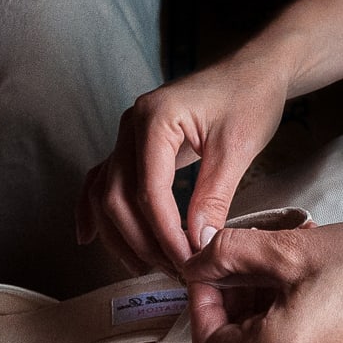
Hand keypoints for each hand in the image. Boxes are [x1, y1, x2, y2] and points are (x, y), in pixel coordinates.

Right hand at [77, 54, 290, 275]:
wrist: (254, 71)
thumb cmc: (249, 99)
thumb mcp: (236, 149)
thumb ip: (213, 196)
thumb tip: (197, 243)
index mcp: (155, 119)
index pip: (149, 190)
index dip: (165, 233)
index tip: (187, 262)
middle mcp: (131, 125)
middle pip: (117, 196)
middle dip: (142, 240)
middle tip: (174, 271)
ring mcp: (127, 135)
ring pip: (105, 194)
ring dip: (121, 235)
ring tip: (148, 267)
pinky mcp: (133, 145)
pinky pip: (101, 180)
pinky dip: (93, 210)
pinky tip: (89, 238)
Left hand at [184, 220, 342, 342]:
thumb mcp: (288, 248)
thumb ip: (230, 254)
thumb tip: (194, 259)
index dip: (200, 305)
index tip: (211, 268)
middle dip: (231, 295)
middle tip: (249, 251)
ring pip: (260, 339)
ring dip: (257, 298)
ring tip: (282, 255)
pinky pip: (288, 341)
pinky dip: (281, 308)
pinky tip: (303, 273)